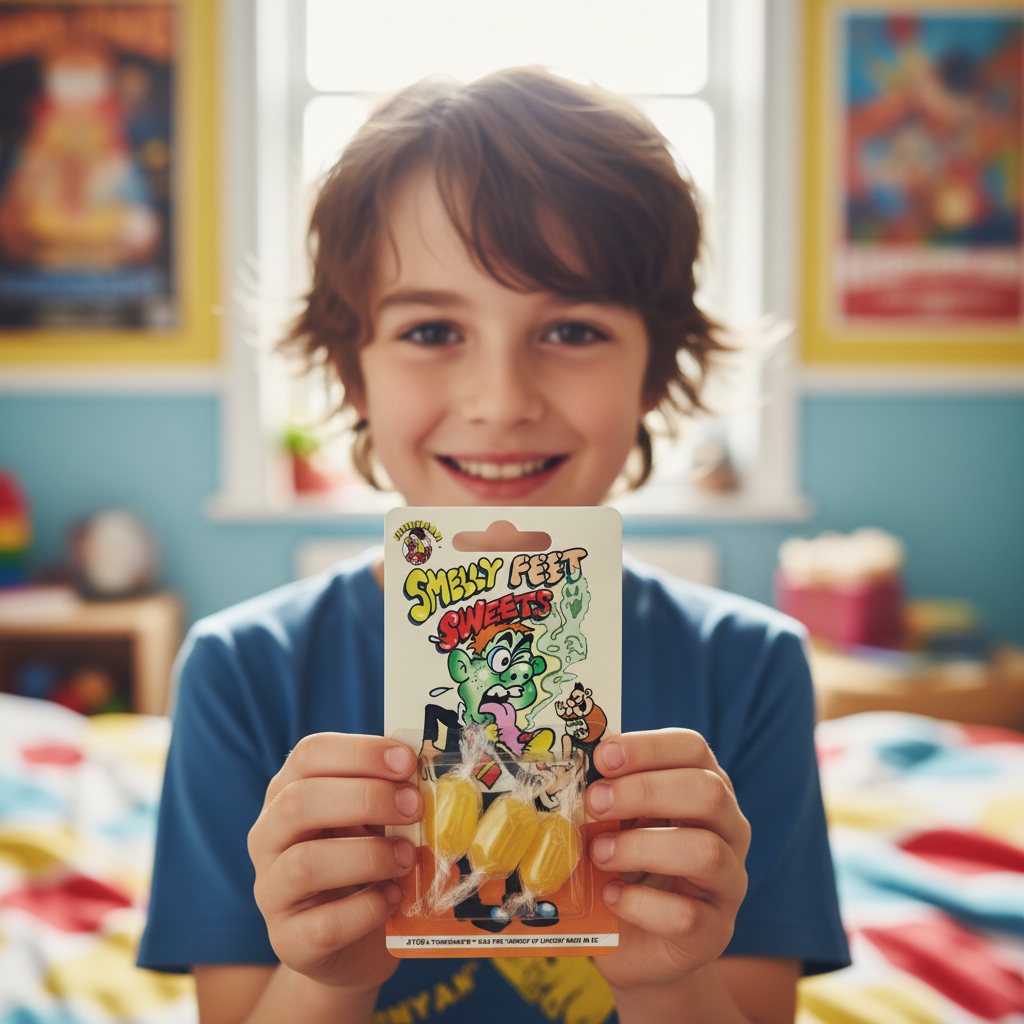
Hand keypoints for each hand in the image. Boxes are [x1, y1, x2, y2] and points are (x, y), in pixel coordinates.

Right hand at [247, 733, 421, 991]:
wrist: (356, 942)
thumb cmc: (367, 863)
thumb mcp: (377, 821)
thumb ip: (392, 795)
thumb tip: (427, 774)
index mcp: (288, 792)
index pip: (308, 755)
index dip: (360, 752)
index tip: (407, 761)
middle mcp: (268, 837)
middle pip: (298, 802)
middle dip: (365, 798)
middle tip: (414, 806)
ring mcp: (271, 891)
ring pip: (304, 864)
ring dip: (368, 855)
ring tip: (407, 857)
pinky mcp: (288, 941)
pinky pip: (322, 925)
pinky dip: (365, 909)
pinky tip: (392, 899)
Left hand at [586, 729, 749, 994]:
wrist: (634, 941)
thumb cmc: (623, 865)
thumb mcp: (615, 821)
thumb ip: (605, 796)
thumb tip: (570, 771)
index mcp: (704, 787)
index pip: (693, 749)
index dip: (649, 746)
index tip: (604, 756)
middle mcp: (728, 829)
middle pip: (708, 793)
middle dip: (645, 791)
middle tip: (594, 802)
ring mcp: (728, 882)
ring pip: (705, 851)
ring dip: (641, 847)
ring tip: (598, 853)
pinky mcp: (714, 932)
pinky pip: (687, 915)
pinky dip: (641, 904)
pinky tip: (611, 896)